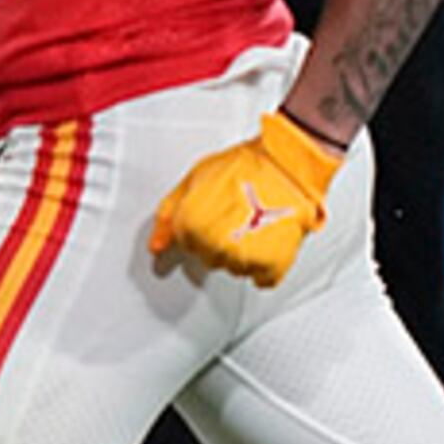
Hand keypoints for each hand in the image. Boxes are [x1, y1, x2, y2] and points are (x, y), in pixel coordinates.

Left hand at [148, 111, 345, 287]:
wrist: (286, 164)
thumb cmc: (244, 166)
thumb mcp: (193, 179)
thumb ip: (169, 215)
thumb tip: (157, 246)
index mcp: (191, 227)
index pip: (185, 243)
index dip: (199, 225)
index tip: (213, 211)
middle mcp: (215, 246)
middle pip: (209, 257)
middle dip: (218, 240)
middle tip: (235, 214)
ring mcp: (243, 258)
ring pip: (234, 268)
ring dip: (242, 252)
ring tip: (253, 223)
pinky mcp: (272, 265)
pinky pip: (262, 279)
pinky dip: (265, 266)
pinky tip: (267, 241)